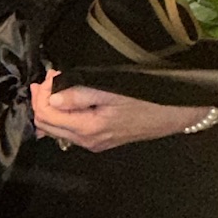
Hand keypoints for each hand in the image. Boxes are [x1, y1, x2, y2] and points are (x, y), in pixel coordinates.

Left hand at [30, 72, 211, 154]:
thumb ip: (80, 94)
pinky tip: (68, 99)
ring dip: (51, 107)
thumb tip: (52, 97)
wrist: (176, 113)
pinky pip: (70, 130)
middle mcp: (87, 141)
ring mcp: (94, 143)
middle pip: (47, 125)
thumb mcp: (113, 90)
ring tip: (58, 85)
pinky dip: (63, 114)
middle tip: (50, 78)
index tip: (50, 74)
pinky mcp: (101, 140)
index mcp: (88, 129)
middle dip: (42, 100)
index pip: (46, 115)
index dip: (42, 93)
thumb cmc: (147, 98)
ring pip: (57, 128)